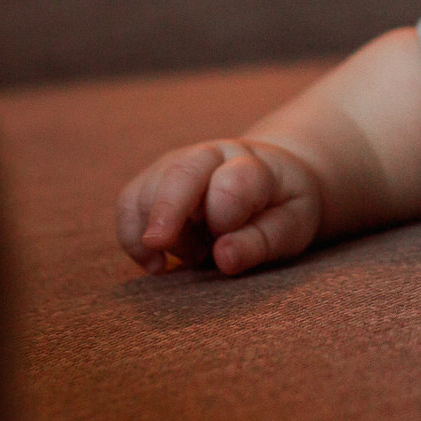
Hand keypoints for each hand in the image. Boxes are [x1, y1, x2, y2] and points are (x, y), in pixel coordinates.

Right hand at [118, 138, 322, 276]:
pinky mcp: (154, 180)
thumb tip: (223, 258)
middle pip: (180, 174)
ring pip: (147, 190)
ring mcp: (178, 164)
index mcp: (254, 165)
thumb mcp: (292, 226)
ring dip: (159, 234)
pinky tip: (156, 265)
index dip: (226, 215)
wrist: (271, 180)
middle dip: (165, 210)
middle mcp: (211, 156)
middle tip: (158, 246)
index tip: (223, 250)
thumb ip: (262, 241)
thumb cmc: (284, 207)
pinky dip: (131, 237)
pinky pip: (128, 203)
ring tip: (196, 256)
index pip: (235, 181)